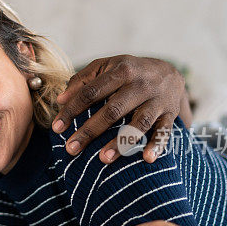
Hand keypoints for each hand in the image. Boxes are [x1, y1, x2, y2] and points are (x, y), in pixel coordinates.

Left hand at [52, 55, 186, 163]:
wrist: (169, 72)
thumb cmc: (128, 71)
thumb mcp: (106, 66)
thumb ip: (82, 80)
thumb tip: (60, 100)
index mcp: (121, 71)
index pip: (91, 92)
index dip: (72, 110)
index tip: (57, 128)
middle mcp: (140, 85)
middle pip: (112, 110)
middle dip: (90, 131)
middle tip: (71, 149)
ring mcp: (157, 100)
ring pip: (139, 123)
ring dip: (121, 142)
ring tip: (103, 158)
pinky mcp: (170, 114)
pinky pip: (164, 131)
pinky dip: (157, 145)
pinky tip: (147, 159)